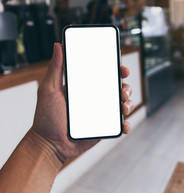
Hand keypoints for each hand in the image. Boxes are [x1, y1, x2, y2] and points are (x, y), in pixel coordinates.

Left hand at [29, 43, 133, 168]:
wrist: (49, 145)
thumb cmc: (46, 118)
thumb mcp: (49, 89)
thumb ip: (55, 68)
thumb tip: (58, 46)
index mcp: (84, 88)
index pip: (103, 74)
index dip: (115, 68)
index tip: (120, 66)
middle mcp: (95, 99)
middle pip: (118, 88)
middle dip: (126, 86)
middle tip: (122, 89)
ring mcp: (101, 113)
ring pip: (123, 104)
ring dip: (128, 103)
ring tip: (122, 106)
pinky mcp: (104, 128)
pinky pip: (120, 124)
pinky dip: (126, 123)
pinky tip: (123, 123)